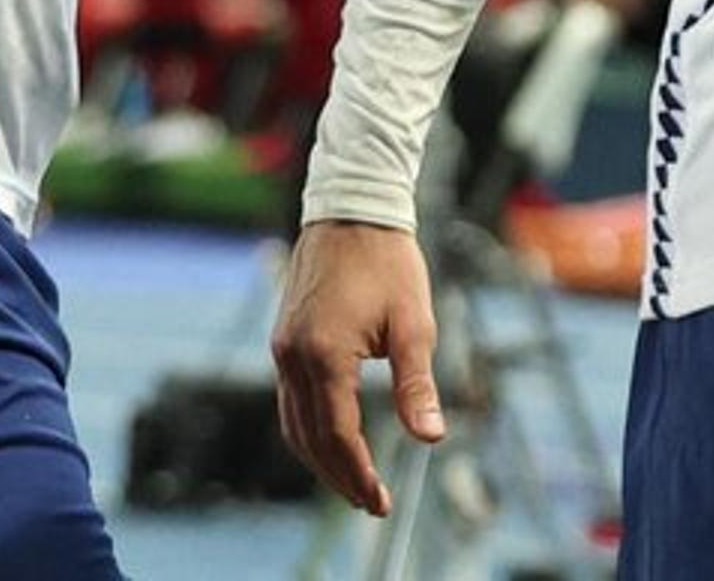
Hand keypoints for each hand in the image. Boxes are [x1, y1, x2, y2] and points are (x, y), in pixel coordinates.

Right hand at [271, 220, 444, 514]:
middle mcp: (294, 356)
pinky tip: (333, 440)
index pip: (338, 435)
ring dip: (321, 459)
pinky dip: (309, 430)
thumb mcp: (413, 324)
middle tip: (370, 503)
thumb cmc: (388, 262)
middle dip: (339, 477)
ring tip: (353, 482)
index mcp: (325, 354)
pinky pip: (289, 401)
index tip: (381, 501)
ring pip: (293, 424)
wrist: (352, 210)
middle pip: (310, 439)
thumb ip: (417, 385)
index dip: (359, 474)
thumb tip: (431, 437)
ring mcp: (282, 348)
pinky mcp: (283, 340)